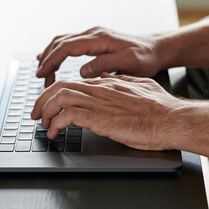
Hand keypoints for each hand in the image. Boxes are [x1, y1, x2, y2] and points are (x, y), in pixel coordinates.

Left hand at [31, 73, 182, 150]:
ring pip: (59, 98)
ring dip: (45, 111)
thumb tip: (106, 76)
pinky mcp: (100, 118)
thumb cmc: (159, 108)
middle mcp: (99, 90)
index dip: (55, 93)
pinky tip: (55, 133)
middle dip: (42, 100)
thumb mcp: (139, 86)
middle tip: (36, 114)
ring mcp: (99, 103)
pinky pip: (68, 115)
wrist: (172, 119)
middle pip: (60, 86)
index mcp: (107, 84)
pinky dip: (56, 123)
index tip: (49, 105)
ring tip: (43, 125)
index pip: (72, 82)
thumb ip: (120, 81)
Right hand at [36, 26, 165, 86]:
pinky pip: (69, 44)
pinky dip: (57, 53)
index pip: (66, 47)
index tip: (42, 73)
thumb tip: (82, 71)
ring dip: (50, 57)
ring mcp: (92, 37)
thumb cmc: (144, 57)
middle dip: (47, 60)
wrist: (154, 49)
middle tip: (41, 78)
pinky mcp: (93, 42)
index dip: (51, 60)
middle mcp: (92, 35)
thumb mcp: (128, 62)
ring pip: (62, 42)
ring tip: (44, 74)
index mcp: (98, 39)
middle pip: (60, 43)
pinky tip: (51, 60)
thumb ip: (104, 64)